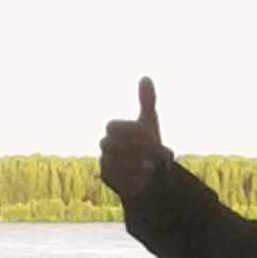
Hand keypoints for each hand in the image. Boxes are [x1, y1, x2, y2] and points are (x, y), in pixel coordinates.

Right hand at [100, 77, 172, 199]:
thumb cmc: (146, 143)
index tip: (150, 137)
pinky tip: (145, 179)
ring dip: (133, 165)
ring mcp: (104, 162)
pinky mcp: (108, 180)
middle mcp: (105, 146)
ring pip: (111, 162)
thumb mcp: (149, 123)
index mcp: (113, 130)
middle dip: (131, 149)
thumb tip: (146, 77)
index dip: (131, 132)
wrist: (147, 171)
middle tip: (152, 155)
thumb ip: (147, 101)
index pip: (113, 127)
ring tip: (150, 168)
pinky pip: (115, 179)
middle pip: (108, 144)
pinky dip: (131, 179)